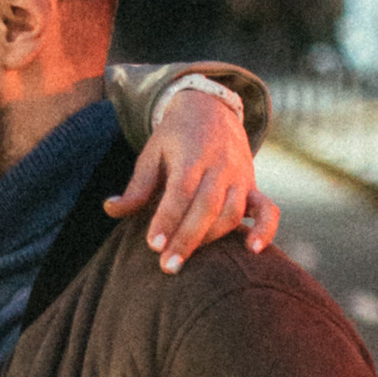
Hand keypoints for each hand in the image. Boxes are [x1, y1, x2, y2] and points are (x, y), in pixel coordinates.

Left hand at [107, 82, 278, 269]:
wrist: (211, 110)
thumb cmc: (175, 139)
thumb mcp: (152, 154)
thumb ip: (136, 187)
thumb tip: (110, 210)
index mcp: (190, 155)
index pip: (180, 191)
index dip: (168, 218)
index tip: (153, 245)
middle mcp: (219, 166)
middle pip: (207, 206)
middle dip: (188, 238)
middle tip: (168, 266)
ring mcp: (240, 177)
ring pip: (232, 211)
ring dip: (213, 238)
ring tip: (189, 261)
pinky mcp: (254, 187)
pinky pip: (267, 210)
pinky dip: (265, 230)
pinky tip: (252, 250)